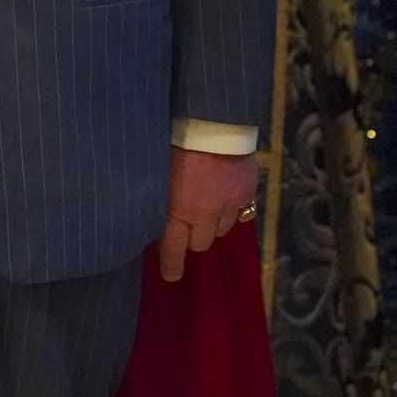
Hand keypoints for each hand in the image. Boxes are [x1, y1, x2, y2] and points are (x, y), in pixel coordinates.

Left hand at [159, 148, 259, 283]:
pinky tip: (222, 194)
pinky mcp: (246, 193)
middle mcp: (205, 214)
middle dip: (192, 238)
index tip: (171, 275)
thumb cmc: (175, 141)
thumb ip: (158, 199)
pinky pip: (238, 212)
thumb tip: (150, 218)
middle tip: (186, 228)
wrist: (214, 121)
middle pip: (200, 244)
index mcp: (178, 209)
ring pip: (221, 230)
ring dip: (212, 224)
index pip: (174, 248)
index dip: (171, 265)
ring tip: (205, 207)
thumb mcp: (157, 172)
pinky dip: (229, 208)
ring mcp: (229, 205)